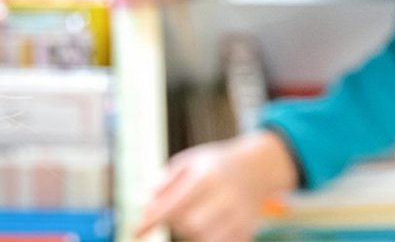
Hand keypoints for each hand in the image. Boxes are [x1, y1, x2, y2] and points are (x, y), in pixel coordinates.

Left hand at [136, 132, 299, 241]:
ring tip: (196, 214)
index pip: (173, 203)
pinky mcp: (247, 229)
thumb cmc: (215, 165)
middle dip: (175, 222)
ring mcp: (239, 215)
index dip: (152, 220)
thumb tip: (145, 207)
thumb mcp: (189, 161)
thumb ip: (165, 181)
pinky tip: (209, 223)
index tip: (135, 232)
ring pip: (203, 238)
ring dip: (190, 232)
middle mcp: (226, 196)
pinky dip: (207, 238)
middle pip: (189, 225)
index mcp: (208, 176)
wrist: (258, 168)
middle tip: (176, 211)